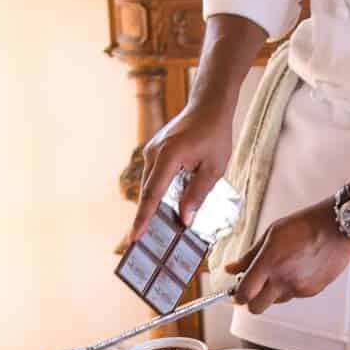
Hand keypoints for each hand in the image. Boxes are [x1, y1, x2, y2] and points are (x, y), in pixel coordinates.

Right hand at [130, 102, 232, 244]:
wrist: (208, 106)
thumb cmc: (215, 134)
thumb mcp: (214, 167)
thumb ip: (198, 193)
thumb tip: (185, 219)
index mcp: (169, 156)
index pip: (153, 194)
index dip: (144, 218)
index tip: (134, 237)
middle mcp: (154, 154)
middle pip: (147, 192)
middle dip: (144, 218)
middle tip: (140, 243)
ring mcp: (152, 151)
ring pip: (149, 185)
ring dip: (152, 206)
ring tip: (152, 231)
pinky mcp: (155, 152)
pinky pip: (153, 177)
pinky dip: (157, 193)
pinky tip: (164, 208)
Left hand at [226, 202, 349, 314]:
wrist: (337, 227)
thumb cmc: (306, 225)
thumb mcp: (270, 234)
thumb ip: (248, 256)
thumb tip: (232, 268)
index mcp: (269, 263)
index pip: (244, 294)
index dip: (238, 296)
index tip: (237, 292)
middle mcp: (283, 279)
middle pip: (257, 308)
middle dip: (253, 301)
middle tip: (255, 288)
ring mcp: (299, 288)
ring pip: (277, 301)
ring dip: (274, 292)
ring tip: (282, 271)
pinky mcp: (313, 291)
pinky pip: (295, 295)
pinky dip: (292, 287)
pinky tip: (298, 269)